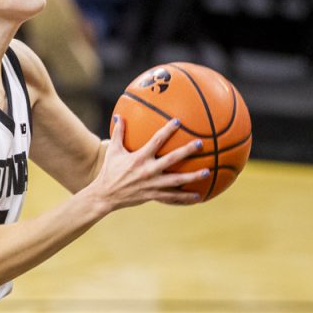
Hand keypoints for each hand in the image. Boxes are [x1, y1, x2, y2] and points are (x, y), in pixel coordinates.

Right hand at [89, 116, 210, 209]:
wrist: (105, 195)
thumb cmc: (110, 171)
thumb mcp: (113, 151)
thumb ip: (118, 133)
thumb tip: (118, 115)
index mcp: (139, 158)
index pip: (156, 140)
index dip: (168, 130)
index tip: (178, 121)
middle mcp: (148, 171)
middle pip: (172, 160)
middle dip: (186, 151)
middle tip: (200, 144)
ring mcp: (152, 185)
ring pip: (176, 181)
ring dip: (193, 177)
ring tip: (207, 172)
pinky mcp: (153, 195)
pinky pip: (172, 197)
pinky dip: (185, 198)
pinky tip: (198, 197)